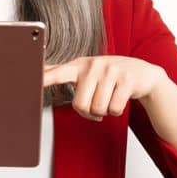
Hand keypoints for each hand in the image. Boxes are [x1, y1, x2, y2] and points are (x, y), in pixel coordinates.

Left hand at [42, 55, 169, 121]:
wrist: (142, 73)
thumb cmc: (109, 75)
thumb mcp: (85, 70)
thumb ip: (63, 72)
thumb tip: (41, 72)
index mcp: (80, 65)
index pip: (59, 72)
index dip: (46, 78)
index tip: (34, 80)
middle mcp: (94, 65)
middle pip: (80, 105)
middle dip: (89, 112)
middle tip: (96, 104)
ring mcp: (111, 71)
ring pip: (98, 109)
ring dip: (104, 112)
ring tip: (108, 99)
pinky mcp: (127, 80)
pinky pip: (114, 109)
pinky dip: (116, 111)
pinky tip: (119, 99)